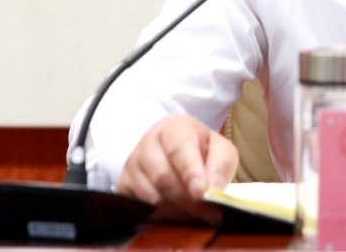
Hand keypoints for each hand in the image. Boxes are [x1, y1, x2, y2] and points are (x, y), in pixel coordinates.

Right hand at [116, 114, 238, 222]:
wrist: (170, 149)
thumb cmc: (198, 149)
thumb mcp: (218, 149)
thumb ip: (221, 165)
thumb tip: (215, 190)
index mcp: (173, 127)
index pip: (178, 149)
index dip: (190, 173)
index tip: (201, 193)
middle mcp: (148, 143)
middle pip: (164, 178)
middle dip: (189, 201)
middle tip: (210, 214)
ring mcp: (132, 165)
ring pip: (152, 197)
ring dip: (178, 212)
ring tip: (197, 215)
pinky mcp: (124, 186)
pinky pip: (142, 209)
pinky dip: (163, 218)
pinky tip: (177, 216)